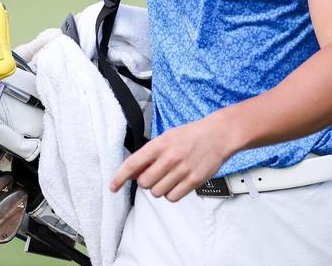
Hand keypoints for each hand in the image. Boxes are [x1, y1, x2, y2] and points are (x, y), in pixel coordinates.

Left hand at [110, 114, 232, 201]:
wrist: (218, 134)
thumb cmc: (190, 135)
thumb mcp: (166, 137)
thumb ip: (150, 154)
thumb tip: (133, 172)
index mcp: (159, 144)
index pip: (133, 164)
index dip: (119, 177)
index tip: (113, 187)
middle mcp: (169, 158)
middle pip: (144, 183)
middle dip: (146, 182)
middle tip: (155, 174)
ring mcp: (182, 170)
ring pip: (157, 192)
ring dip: (159, 189)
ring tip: (168, 177)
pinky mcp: (194, 180)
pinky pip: (173, 197)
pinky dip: (171, 194)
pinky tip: (177, 183)